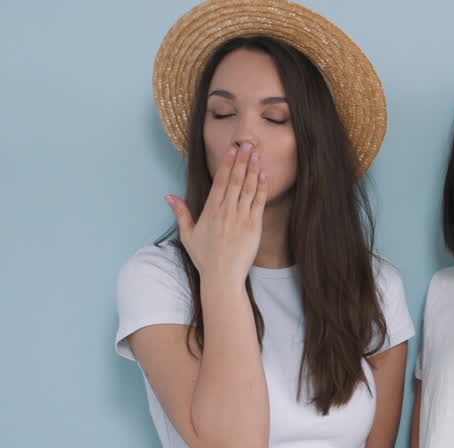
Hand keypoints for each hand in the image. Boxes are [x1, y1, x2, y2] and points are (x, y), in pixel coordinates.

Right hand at [166, 143, 266, 284]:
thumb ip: (181, 213)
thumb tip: (168, 196)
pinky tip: (264, 175)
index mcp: (210, 210)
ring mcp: (240, 218)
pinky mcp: (253, 227)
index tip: (233, 149)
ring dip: (253, 169)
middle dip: (242, 160)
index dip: (227, 163)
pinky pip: (258, 203)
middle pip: (235, 180)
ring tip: (257, 154)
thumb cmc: (205, 258)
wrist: (222, 276)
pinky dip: (262, 188)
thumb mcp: (188, 234)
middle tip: (248, 143)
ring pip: (248, 188)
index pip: (220, 181)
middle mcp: (226, 211)